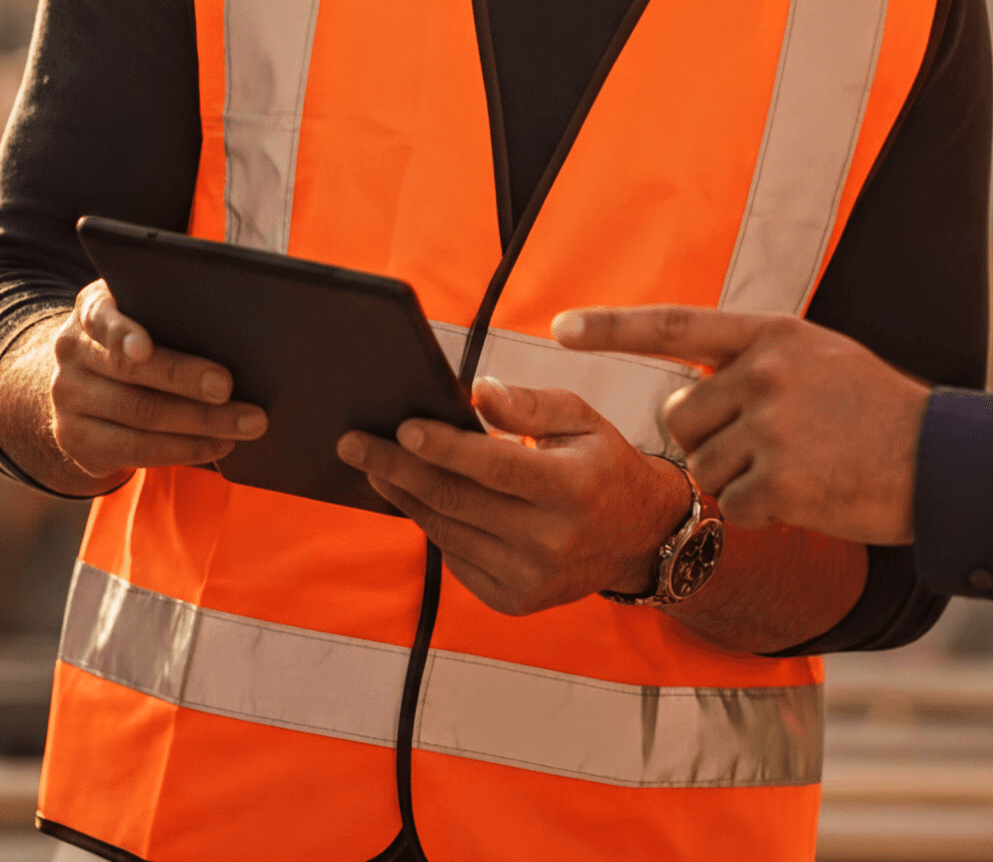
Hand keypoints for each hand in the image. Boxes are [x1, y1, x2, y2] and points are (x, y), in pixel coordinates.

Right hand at [45, 279, 267, 489]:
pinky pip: (136, 451)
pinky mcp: (78, 442)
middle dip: (186, 380)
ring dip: (201, 422)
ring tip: (247, 422)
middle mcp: (72, 354)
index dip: (121, 333)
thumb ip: (172, 311)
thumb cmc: (140, 337)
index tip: (144, 348)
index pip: (100, 317)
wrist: (85, 382)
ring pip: (140, 415)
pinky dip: (185, 448)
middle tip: (229, 387)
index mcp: (91, 310)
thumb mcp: (143, 313)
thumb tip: (238, 325)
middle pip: (131, 371)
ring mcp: (68, 402)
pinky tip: (220, 443)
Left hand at [336, 378, 689, 615]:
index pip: (495, 466)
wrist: (638, 537)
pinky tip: (416, 497)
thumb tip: (476, 392)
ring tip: (373, 464)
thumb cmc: (602, 465)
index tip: (402, 426)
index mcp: (572, 488)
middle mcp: (551, 541)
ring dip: (404, 496)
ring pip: (448, 531)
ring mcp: (530, 578)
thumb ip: (529, 404)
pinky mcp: (514, 601)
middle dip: (398, 468)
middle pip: (458, 501)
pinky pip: (456, 558)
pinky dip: (433, 524)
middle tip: (353, 442)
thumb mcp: (581, 419)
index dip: (445, 447)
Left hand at [552, 307, 926, 542]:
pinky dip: (757, 512)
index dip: (612, 327)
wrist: (941, 460)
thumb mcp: (816, 358)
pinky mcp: (779, 481)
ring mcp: (770, 427)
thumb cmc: (877, 410)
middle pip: (680, 416)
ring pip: (702, 467)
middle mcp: (762, 373)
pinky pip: (731, 505)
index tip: (560, 328)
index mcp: (769, 335)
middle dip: (706, 440)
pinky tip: (801, 497)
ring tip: (794, 469)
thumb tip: (686, 391)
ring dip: (735, 480)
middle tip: (762, 447)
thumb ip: (752, 362)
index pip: (673, 325)